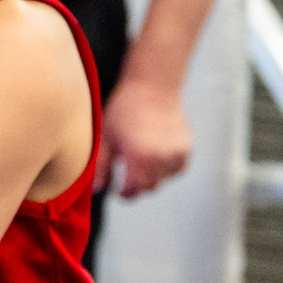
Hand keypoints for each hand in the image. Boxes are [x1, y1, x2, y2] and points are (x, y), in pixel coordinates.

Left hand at [103, 74, 191, 197]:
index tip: (119, 191)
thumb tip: (97, 189)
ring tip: (142, 160)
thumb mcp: (106, 139)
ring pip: (163, 179)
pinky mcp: (186, 148)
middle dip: (137, 186)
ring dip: (152, 176)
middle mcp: (161, 159)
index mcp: (140, 158)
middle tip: (128, 176)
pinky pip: (176, 169)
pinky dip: (167, 168)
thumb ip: (101, 167)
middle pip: (149, 187)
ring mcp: (176, 154)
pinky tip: (156, 156)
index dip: (124, 193)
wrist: (152, 88)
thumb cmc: (124, 111)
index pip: (133, 190)